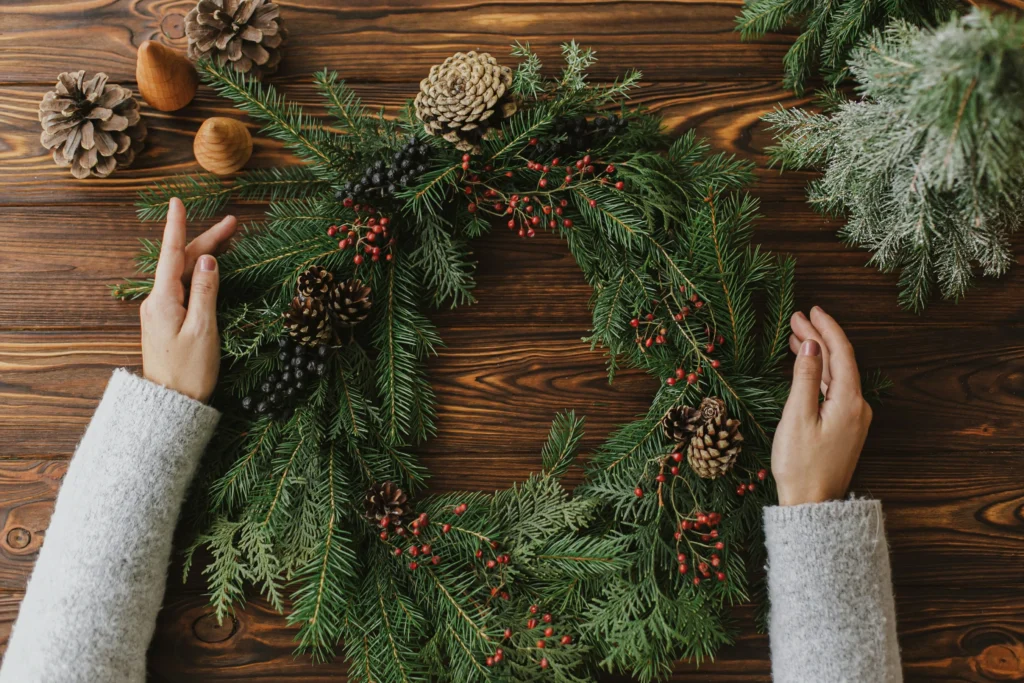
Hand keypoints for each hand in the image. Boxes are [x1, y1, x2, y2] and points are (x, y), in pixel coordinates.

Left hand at [140, 198, 236, 401]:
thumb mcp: (204, 329)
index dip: (176, 226)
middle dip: (205, 241)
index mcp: (163, 300)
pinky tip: (209, 270)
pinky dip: (198, 274)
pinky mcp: (166, 322)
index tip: (177, 201)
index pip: (170, 254)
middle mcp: (157, 302)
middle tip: (233, 224)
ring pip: (182, 275)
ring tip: (226, 241)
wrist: (170, 404)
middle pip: (181, 262)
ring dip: (203, 256)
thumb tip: (208, 260)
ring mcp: (160, 312)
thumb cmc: (190, 370)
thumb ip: (206, 291)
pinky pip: (182, 289)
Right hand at [771, 307, 871, 505]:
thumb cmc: (800, 465)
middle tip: (797, 319)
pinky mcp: (845, 428)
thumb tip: (813, 345)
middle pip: (841, 361)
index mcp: (850, 402)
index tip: (812, 309)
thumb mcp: (797, 417)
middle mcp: (858, 408)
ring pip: (837, 375)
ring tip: (797, 336)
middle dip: (819, 337)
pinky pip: (835, 390)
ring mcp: (853, 419)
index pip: (842, 353)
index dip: (827, 328)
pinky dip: (820, 373)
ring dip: (818, 354)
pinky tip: (807, 367)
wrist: (812, 507)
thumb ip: (806, 378)